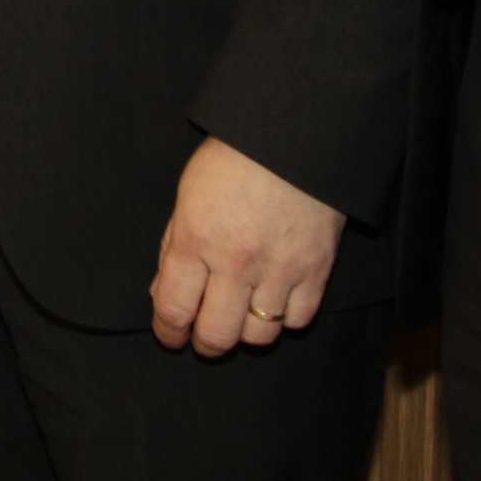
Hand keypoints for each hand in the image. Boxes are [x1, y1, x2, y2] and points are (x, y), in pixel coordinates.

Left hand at [149, 136, 343, 353]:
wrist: (294, 136)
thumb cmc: (233, 159)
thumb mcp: (188, 195)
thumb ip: (175, 248)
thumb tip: (164, 295)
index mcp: (196, 238)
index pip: (174, 309)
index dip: (168, 333)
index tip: (170, 335)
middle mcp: (236, 260)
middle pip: (216, 335)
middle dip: (204, 344)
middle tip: (204, 337)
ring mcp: (279, 268)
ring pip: (258, 336)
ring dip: (245, 332)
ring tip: (240, 316)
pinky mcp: (316, 269)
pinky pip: (298, 320)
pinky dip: (284, 319)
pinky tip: (275, 301)